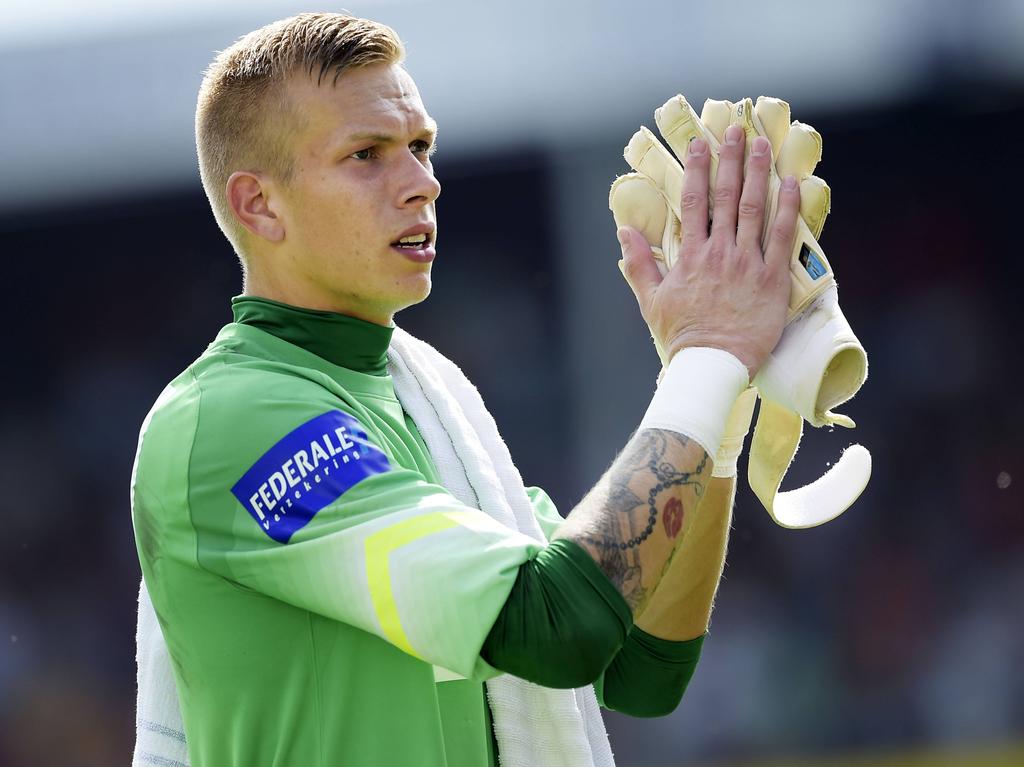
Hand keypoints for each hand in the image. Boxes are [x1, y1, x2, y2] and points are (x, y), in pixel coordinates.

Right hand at [617, 125, 798, 378]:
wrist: (712, 364)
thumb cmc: (682, 335)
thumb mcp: (651, 300)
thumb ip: (639, 263)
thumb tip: (624, 231)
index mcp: (691, 256)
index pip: (694, 202)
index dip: (697, 169)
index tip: (701, 143)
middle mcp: (719, 253)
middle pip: (725, 196)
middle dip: (730, 159)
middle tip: (736, 130)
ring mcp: (747, 264)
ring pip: (754, 209)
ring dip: (758, 173)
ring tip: (762, 144)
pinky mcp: (772, 279)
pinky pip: (783, 237)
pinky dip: (788, 209)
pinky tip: (791, 184)